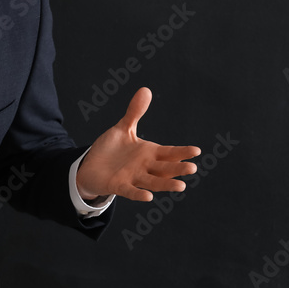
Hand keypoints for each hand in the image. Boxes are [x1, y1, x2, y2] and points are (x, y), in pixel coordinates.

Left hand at [76, 87, 200, 201]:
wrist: (91, 166)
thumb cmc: (112, 149)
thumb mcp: (123, 128)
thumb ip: (135, 112)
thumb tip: (146, 90)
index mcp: (149, 153)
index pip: (169, 153)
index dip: (182, 152)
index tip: (196, 151)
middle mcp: (145, 167)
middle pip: (165, 168)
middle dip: (178, 168)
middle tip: (192, 168)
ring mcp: (133, 177)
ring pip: (153, 182)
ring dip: (166, 184)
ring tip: (181, 186)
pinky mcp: (119, 186)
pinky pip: (131, 191)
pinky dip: (139, 194)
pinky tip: (149, 197)